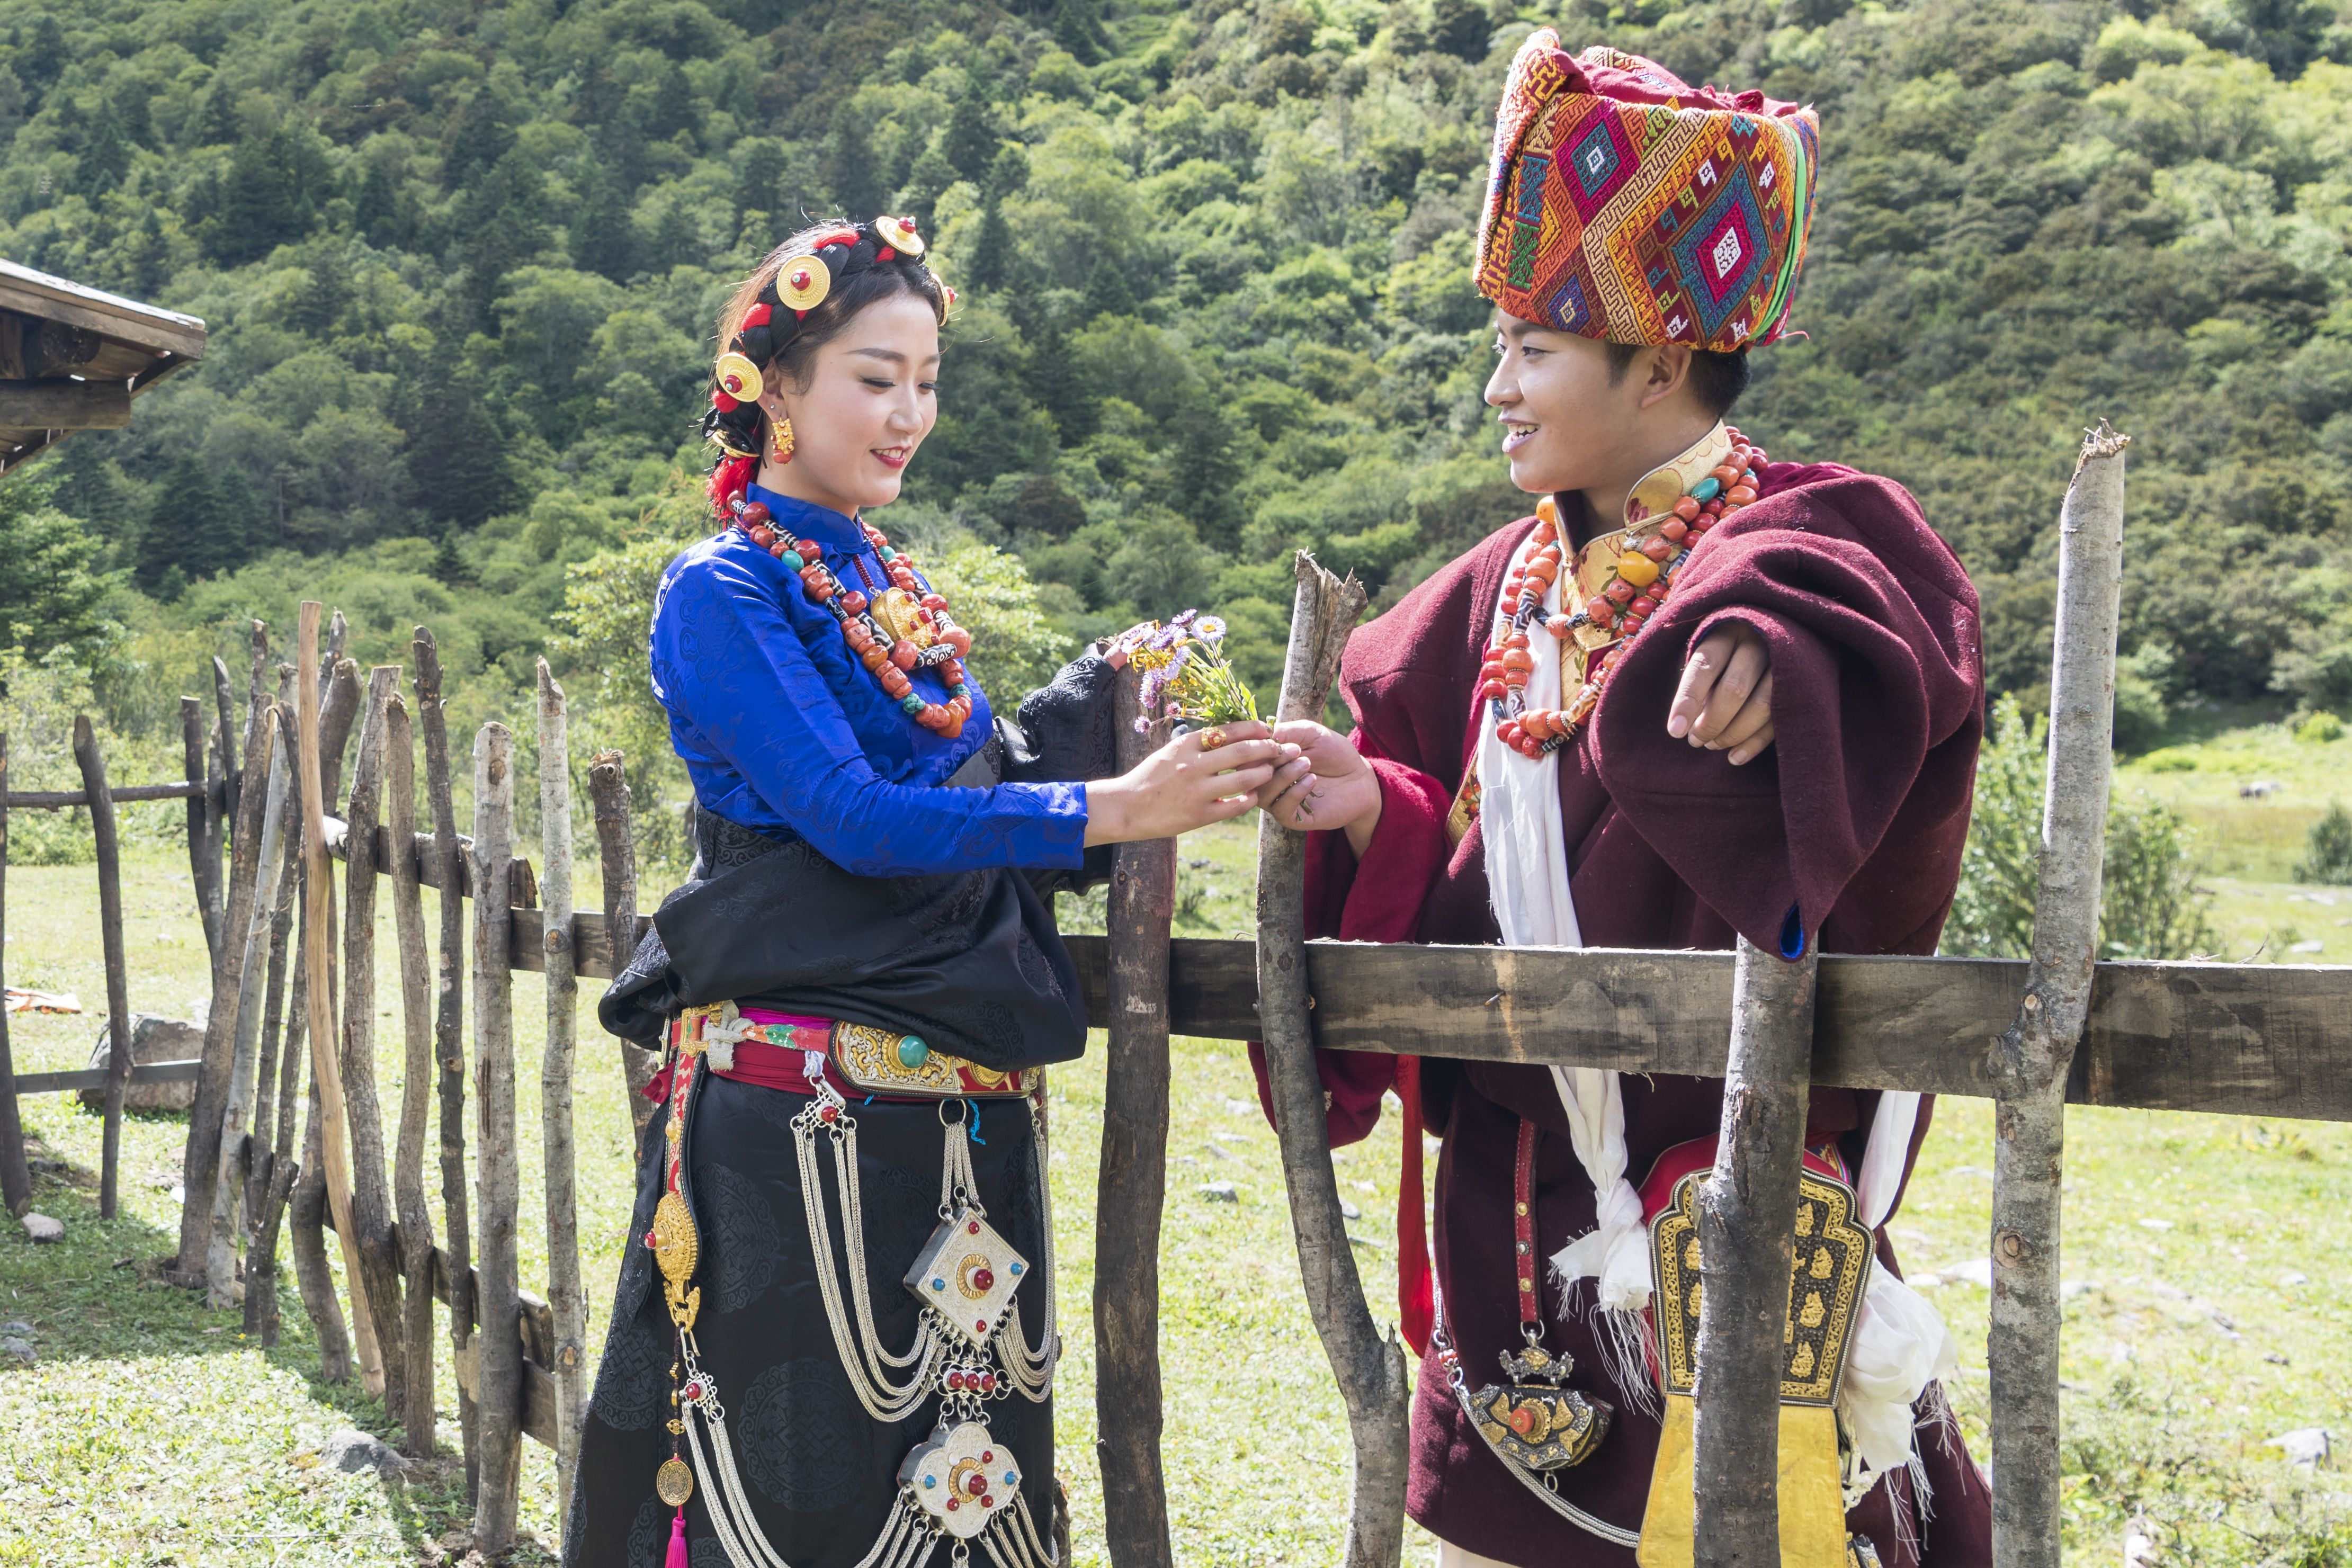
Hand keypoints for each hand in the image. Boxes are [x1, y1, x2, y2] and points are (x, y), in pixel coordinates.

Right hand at [1083, 721, 1294, 844]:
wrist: (1126, 808)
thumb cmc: (1149, 778)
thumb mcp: (1169, 752)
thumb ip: (1197, 744)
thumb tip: (1229, 735)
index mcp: (1185, 745)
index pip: (1228, 730)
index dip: (1253, 728)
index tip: (1266, 729)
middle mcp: (1193, 765)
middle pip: (1242, 751)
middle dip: (1267, 748)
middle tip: (1280, 748)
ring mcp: (1197, 791)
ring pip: (1244, 778)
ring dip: (1264, 773)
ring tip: (1271, 771)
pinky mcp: (1200, 815)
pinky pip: (1235, 805)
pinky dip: (1249, 799)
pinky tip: (1253, 795)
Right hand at [1256, 720, 1383, 857]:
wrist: (1360, 778)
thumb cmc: (1334, 753)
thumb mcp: (1312, 734)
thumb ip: (1290, 731)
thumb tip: (1266, 733)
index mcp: (1268, 761)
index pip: (1245, 756)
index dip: (1255, 746)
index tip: (1274, 738)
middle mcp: (1268, 782)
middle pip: (1249, 775)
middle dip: (1271, 760)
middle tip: (1296, 750)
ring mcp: (1279, 801)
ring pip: (1263, 793)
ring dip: (1284, 776)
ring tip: (1307, 763)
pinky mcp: (1294, 818)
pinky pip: (1281, 809)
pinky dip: (1294, 792)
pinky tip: (1311, 780)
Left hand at [1666, 624, 1774, 764]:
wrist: (1775, 632)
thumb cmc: (1727, 649)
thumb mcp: (1708, 652)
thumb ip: (1699, 682)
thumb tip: (1685, 725)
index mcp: (1728, 630)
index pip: (1705, 666)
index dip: (1688, 701)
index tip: (1675, 731)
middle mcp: (1759, 641)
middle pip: (1734, 688)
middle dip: (1712, 722)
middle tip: (1696, 741)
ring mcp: (1785, 662)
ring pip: (1762, 705)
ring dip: (1734, 733)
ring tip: (1713, 746)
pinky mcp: (1802, 683)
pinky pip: (1779, 718)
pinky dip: (1756, 742)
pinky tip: (1735, 757)